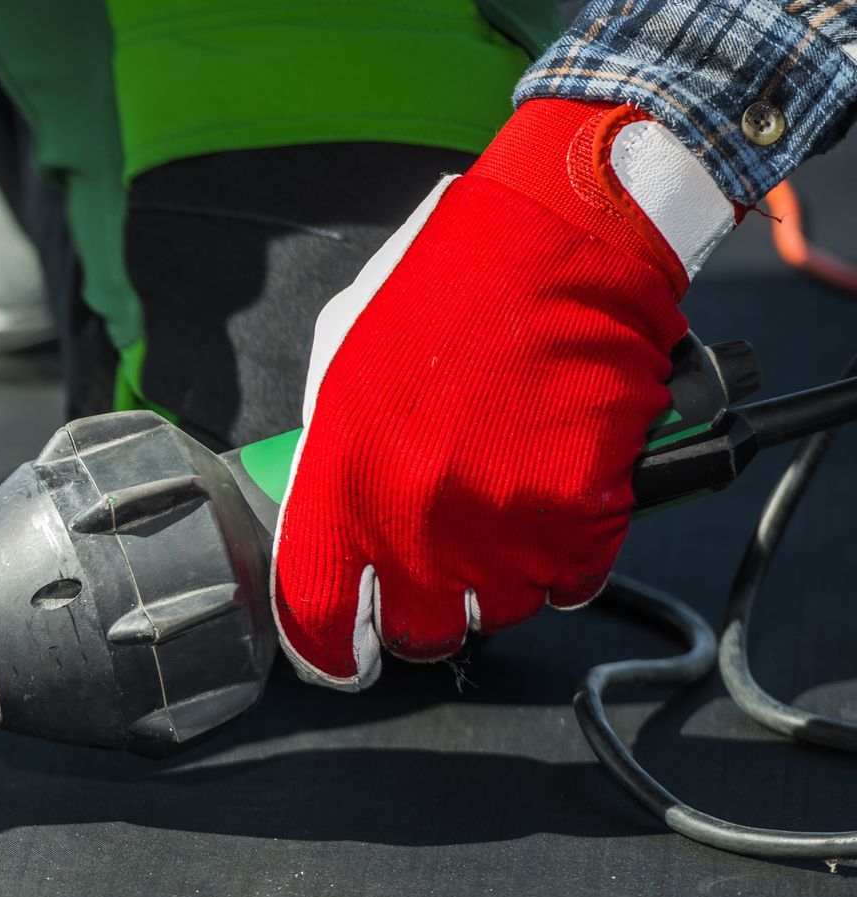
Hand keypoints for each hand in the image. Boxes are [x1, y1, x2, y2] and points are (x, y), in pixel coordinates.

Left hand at [273, 98, 735, 687]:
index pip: (318, 617)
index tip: (345, 657)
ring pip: (497, 614)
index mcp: (339, 480)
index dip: (332, 651)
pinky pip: (570, 584)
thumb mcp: (343, 362)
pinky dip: (566, 558)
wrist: (560, 240)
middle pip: (417, 633)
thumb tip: (326, 515)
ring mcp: (499, 526)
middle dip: (425, 614)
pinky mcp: (579, 519)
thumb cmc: (448, 286)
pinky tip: (556, 502)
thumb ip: (330, 454)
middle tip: (439, 571)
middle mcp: (413, 518)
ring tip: (504, 510)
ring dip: (499, 581)